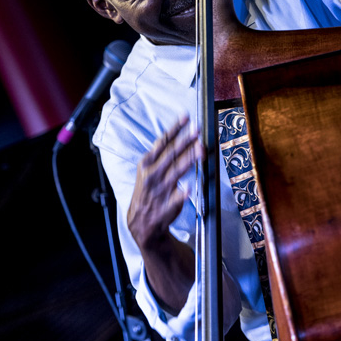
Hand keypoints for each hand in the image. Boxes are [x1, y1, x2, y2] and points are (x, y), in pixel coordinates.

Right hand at [127, 115, 202, 250]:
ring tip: (200, 150)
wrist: (140, 222)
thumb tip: (181, 135)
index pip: (162, 142)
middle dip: (185, 141)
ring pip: (175, 172)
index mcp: (147, 163)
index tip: (186, 117)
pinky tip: (189, 189)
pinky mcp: (166, 206)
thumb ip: (162, 153)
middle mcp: (152, 175)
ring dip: (188, 160)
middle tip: (197, 130)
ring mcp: (159, 191)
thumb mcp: (148, 169)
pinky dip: (181, 194)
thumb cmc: (148, 190)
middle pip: (171, 154)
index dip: (175, 129)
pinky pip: (175, 199)